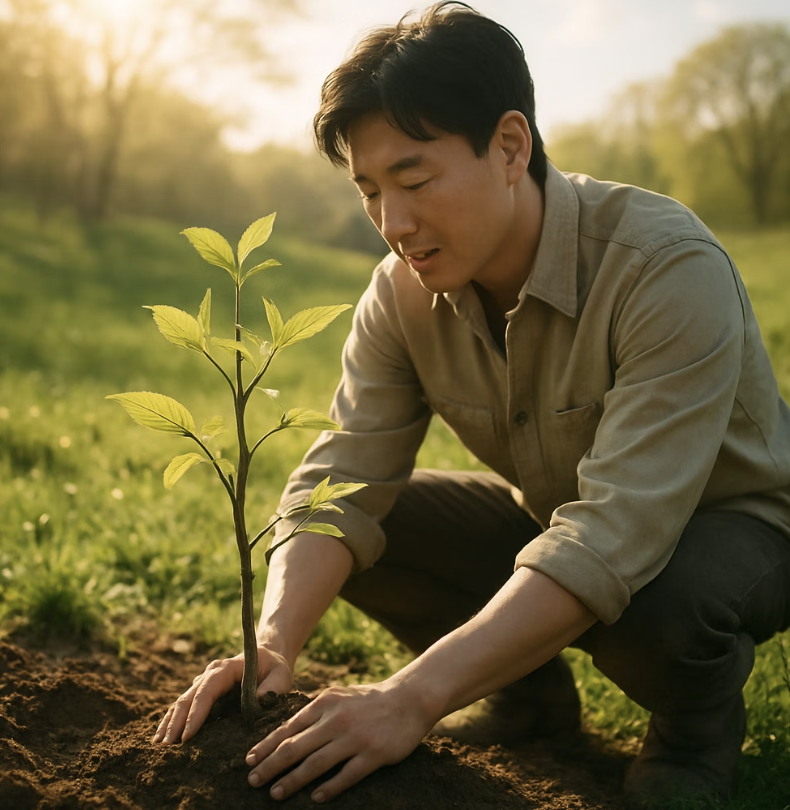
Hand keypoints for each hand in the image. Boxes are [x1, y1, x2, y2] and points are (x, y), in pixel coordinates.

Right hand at [153, 646, 291, 743]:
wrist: (268, 657)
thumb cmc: (274, 668)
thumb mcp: (280, 675)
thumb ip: (272, 687)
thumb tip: (259, 701)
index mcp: (226, 668)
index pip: (207, 690)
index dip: (196, 713)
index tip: (187, 736)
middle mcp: (210, 673)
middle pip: (188, 697)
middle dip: (176, 723)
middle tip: (166, 748)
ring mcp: (203, 682)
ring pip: (181, 702)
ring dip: (170, 723)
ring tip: (158, 747)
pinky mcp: (202, 693)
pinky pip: (184, 706)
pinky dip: (173, 721)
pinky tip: (163, 738)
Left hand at [245, 679, 433, 802]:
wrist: (409, 698)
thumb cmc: (369, 700)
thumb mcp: (339, 697)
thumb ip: (315, 712)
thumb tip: (284, 733)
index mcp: (325, 703)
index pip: (289, 727)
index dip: (267, 745)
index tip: (249, 760)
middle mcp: (337, 719)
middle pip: (296, 747)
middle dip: (271, 766)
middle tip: (253, 781)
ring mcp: (355, 737)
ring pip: (316, 763)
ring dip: (293, 781)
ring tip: (276, 794)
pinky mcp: (374, 753)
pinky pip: (346, 775)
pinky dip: (329, 787)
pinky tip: (316, 798)